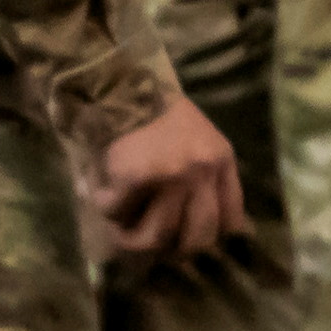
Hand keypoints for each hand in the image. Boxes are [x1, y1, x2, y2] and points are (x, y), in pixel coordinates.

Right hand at [91, 97, 242, 261]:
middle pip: (197, 239)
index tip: (187, 240)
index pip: (230, 221)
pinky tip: (100, 192)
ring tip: (119, 229)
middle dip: (171, 249)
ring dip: (131, 238)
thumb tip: (207, 228)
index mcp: (221, 161)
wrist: (121, 81)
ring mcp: (170, 177)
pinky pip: (117, 214)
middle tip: (151, 243)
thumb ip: (206, 175)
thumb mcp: (199, 138)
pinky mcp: (135, 178)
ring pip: (155, 237)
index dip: (208, 238)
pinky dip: (105, 208)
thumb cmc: (156, 109)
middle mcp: (202, 172)